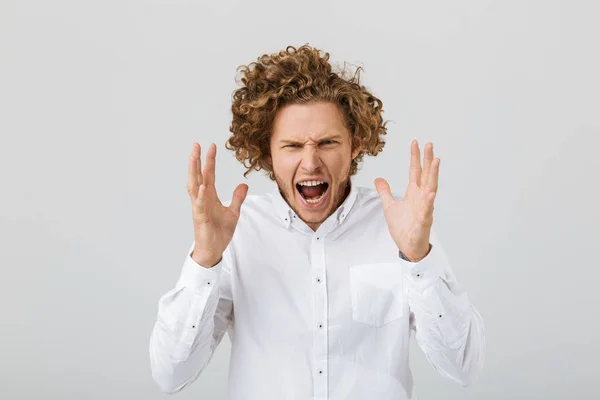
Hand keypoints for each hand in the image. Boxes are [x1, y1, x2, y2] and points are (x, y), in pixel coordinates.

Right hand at [187, 142, 247, 266]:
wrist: (214, 249)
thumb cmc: (219, 232)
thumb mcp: (233, 212)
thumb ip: (237, 198)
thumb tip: (243, 184)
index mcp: (209, 196)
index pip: (209, 174)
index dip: (210, 160)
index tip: (211, 146)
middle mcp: (201, 199)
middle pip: (198, 176)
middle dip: (196, 160)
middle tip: (196, 144)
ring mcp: (199, 207)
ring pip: (194, 186)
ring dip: (193, 172)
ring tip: (193, 158)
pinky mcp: (200, 218)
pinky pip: (200, 205)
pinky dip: (200, 196)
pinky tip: (202, 186)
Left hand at [374, 140, 438, 261]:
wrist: (407, 247)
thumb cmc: (403, 227)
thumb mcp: (389, 206)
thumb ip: (385, 192)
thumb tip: (379, 179)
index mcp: (414, 193)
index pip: (415, 171)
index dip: (415, 157)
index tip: (416, 143)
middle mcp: (421, 198)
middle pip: (426, 175)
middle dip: (428, 160)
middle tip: (430, 145)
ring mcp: (424, 208)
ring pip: (431, 189)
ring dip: (433, 175)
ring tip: (435, 161)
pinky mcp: (424, 221)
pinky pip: (427, 211)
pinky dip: (429, 202)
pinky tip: (430, 193)